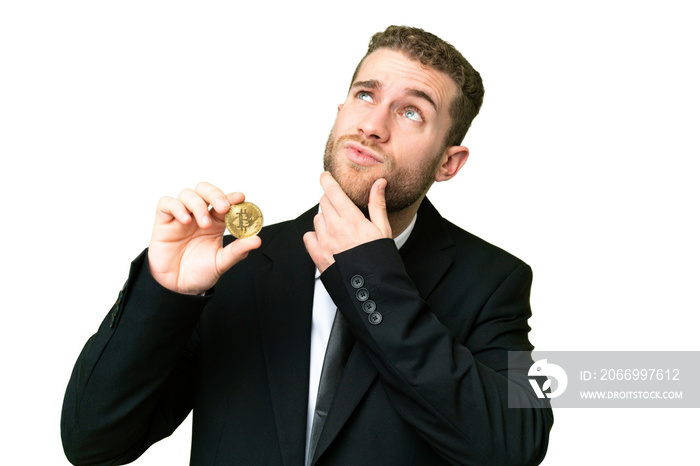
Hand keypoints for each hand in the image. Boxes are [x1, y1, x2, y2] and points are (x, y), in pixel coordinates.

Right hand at [147, 182, 261, 294]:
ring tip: (204, 224)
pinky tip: (185, 220)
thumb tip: (256, 240)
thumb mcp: (221, 262)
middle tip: (223, 207)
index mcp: (216, 222)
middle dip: (215, 194)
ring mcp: (181, 217)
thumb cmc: (199, 272)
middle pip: (205, 190)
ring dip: (198, 205)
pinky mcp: (164, 221)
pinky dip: (177, 207)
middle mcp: (199, 215)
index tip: (240, 198)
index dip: (232, 197)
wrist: (178, 287)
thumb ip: (238, 251)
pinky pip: (167, 204)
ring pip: (188, 194)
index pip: (224, 202)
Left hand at [303, 172, 391, 272]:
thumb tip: (378, 182)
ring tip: (339, 228)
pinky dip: (315, 235)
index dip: (327, 180)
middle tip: (341, 208)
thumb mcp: (383, 229)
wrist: (372, 285)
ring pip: (317, 218)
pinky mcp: (317, 255)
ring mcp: (324, 242)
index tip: (325, 175)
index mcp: (351, 219)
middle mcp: (335, 228)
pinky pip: (309, 236)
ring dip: (325, 219)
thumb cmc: (379, 258)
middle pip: (324, 202)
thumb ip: (377, 204)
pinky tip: (327, 240)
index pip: (333, 191)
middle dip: (331, 201)